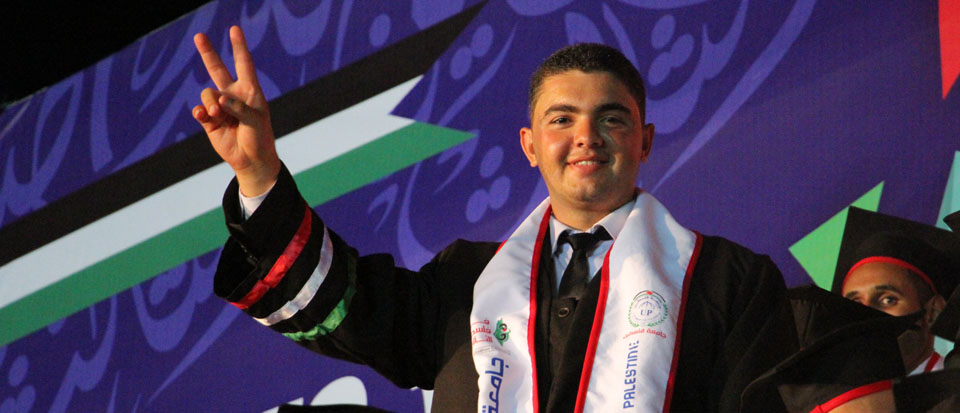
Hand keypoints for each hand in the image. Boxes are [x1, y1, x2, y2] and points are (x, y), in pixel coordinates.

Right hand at [192, 25, 280, 196]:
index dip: (239, 46)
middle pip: (217, 69)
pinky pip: (200, 110)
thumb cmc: (259, 138)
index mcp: (249, 91)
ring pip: (207, 93)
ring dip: (210, 102)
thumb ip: (239, 108)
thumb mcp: (256, 122)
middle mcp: (233, 95)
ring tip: (217, 114)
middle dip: (208, 52)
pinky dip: (201, 112)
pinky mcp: (209, 120)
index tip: (234, 29)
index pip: (243, 64)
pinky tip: (205, 116)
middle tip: (199, 36)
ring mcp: (220, 106)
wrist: (251, 160)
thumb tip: (219, 99)